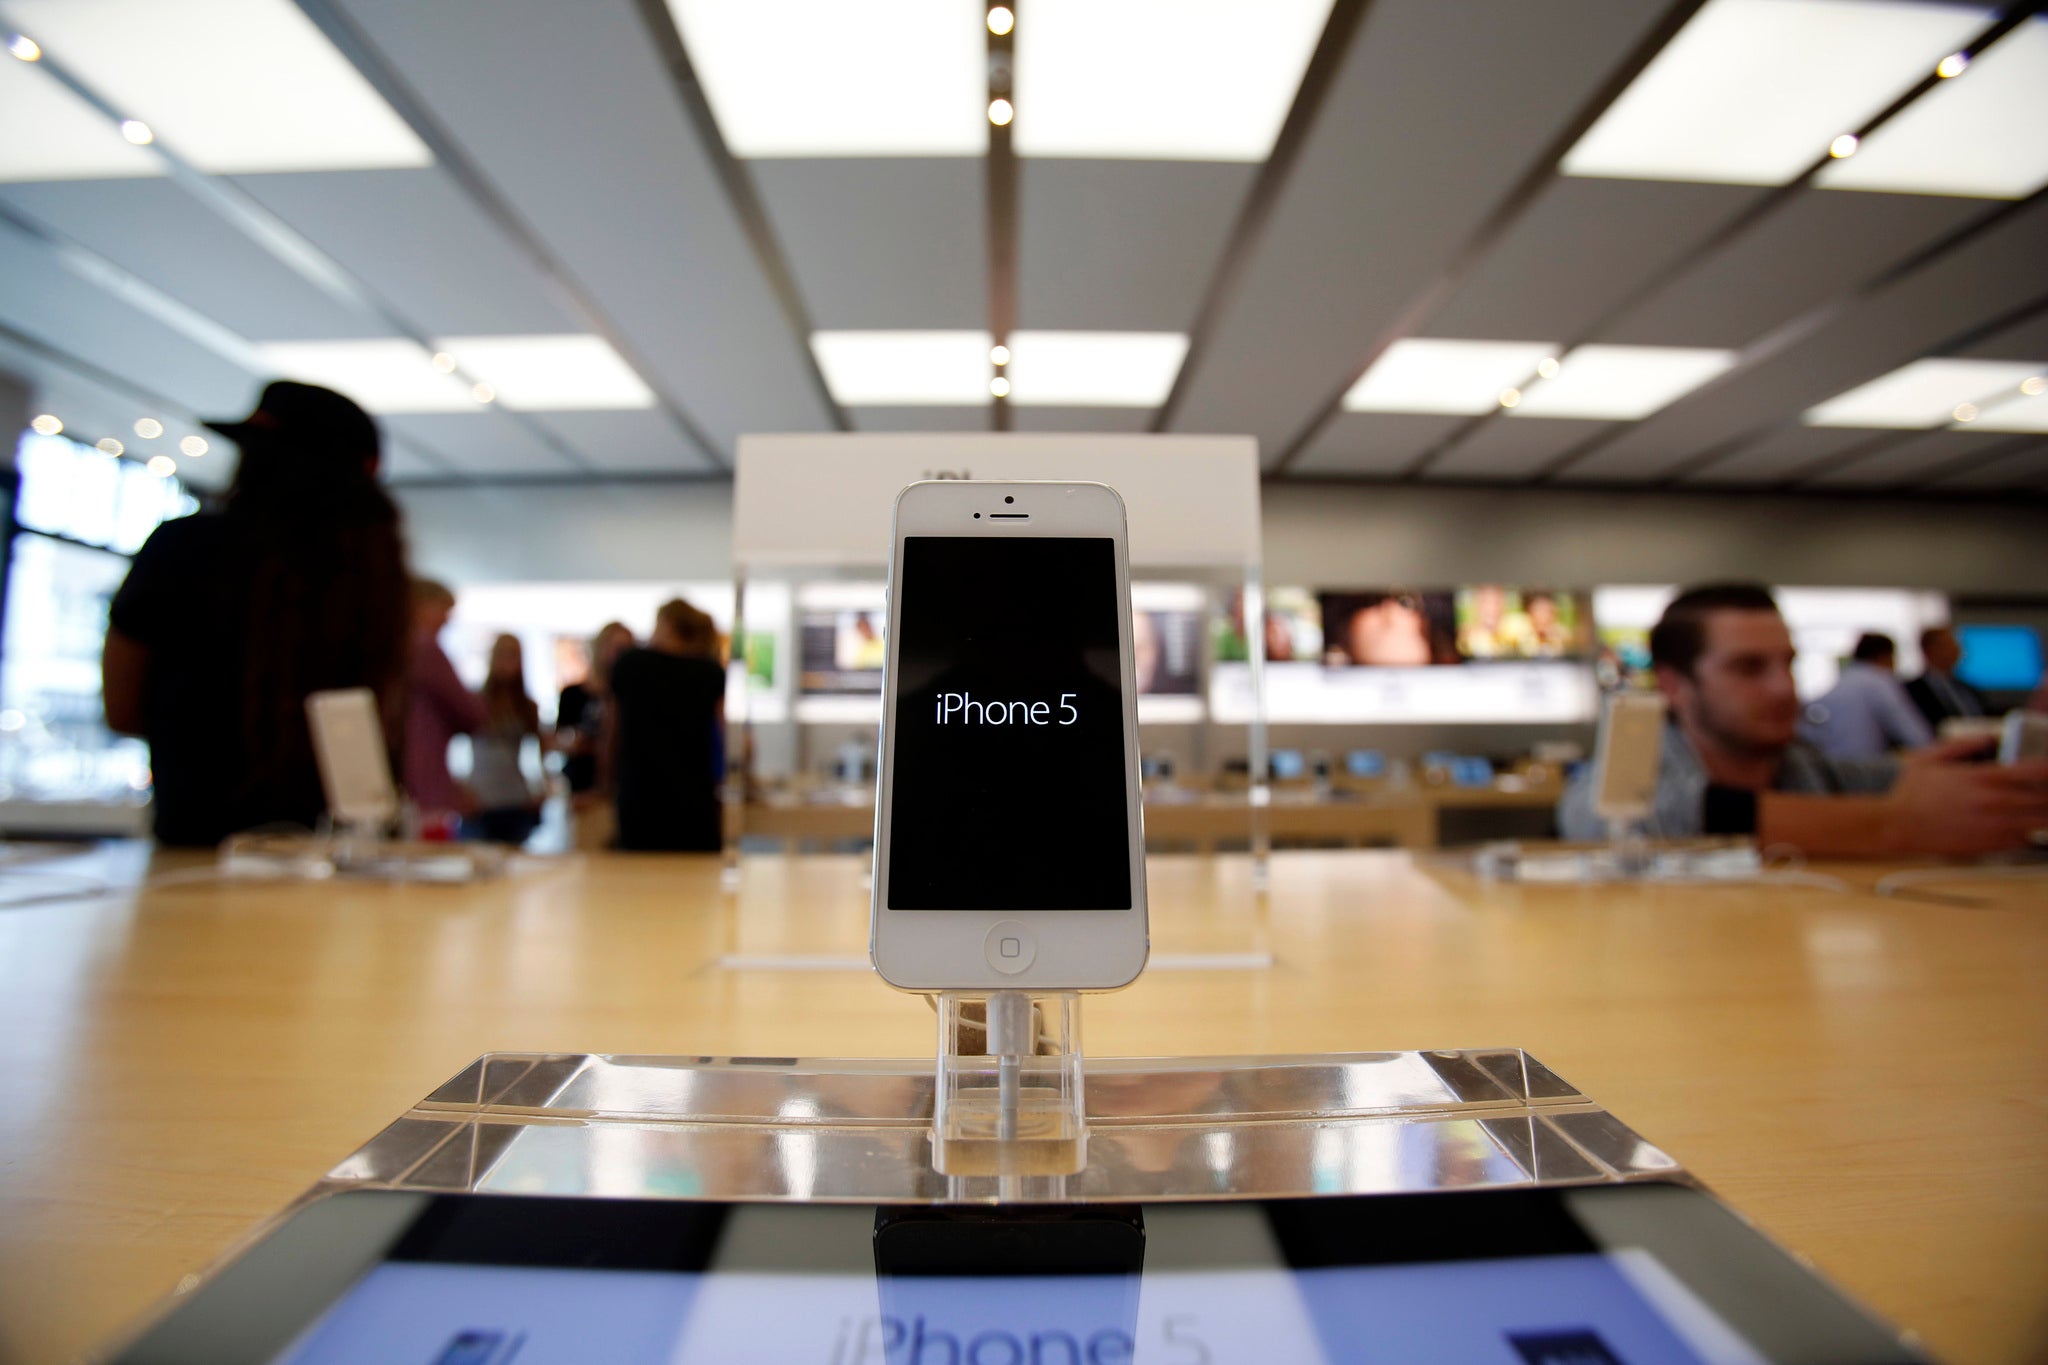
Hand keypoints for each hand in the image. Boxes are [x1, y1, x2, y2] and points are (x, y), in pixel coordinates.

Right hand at [1882, 752, 2047, 855]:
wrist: (1896, 826)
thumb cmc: (1910, 794)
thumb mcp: (1930, 758)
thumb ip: (1963, 744)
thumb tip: (1988, 737)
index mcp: (1985, 778)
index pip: (2037, 770)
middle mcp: (1996, 803)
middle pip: (2047, 799)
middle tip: (2042, 790)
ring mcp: (1996, 826)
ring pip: (2042, 822)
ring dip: (2043, 814)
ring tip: (2035, 808)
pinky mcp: (1991, 845)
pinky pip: (2025, 840)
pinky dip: (2027, 832)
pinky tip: (2017, 824)